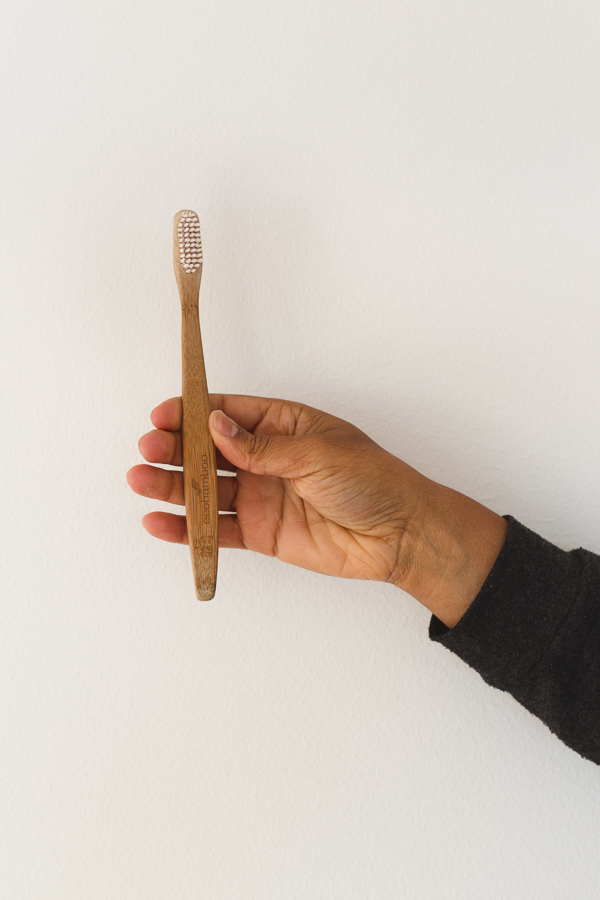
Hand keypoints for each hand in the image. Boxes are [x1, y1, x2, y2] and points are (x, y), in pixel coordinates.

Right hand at [126, 394, 424, 584]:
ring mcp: (262, 495)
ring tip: (140, 482)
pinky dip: (189, 528)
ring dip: (173, 486)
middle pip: (209, 451)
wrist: (399, 535)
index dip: (192, 413)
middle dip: (175, 449)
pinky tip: (161, 522)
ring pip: (207, 489)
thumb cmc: (373, 480)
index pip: (227, 414)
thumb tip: (215, 427)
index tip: (163, 415)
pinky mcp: (262, 532)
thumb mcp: (317, 453)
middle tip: (148, 450)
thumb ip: (262, 447)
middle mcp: (267, 458)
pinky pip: (218, 529)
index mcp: (283, 425)